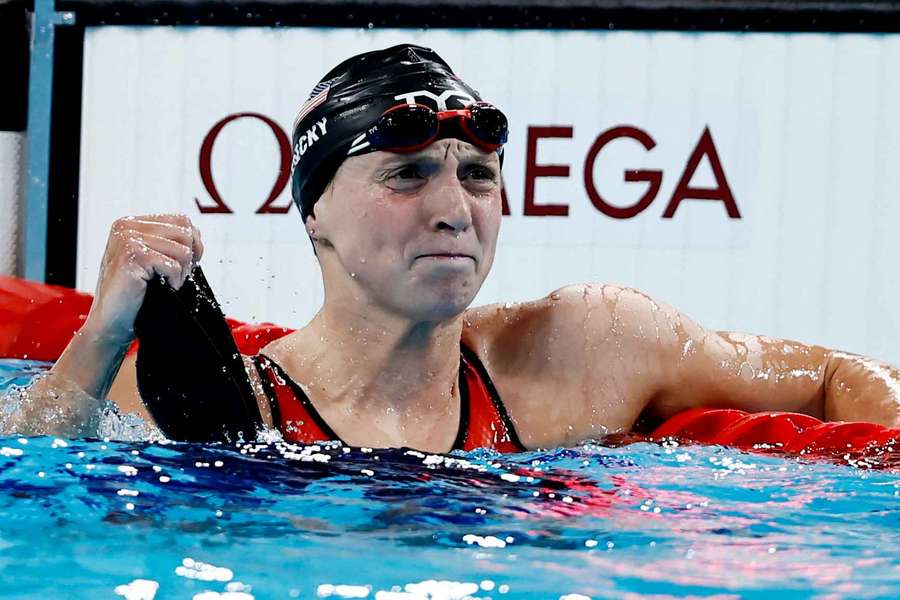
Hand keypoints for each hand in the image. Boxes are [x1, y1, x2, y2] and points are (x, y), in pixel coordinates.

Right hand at [83, 214, 203, 345]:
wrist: (111, 321)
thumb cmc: (134, 293)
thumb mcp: (152, 259)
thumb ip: (169, 241)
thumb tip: (196, 234)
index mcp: (132, 223)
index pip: (181, 220)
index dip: (193, 243)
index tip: (185, 264)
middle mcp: (127, 227)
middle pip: (185, 232)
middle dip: (189, 259)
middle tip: (174, 278)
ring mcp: (127, 239)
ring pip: (183, 249)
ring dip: (181, 273)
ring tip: (165, 284)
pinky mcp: (132, 256)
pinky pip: (174, 265)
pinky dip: (174, 281)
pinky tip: (160, 289)